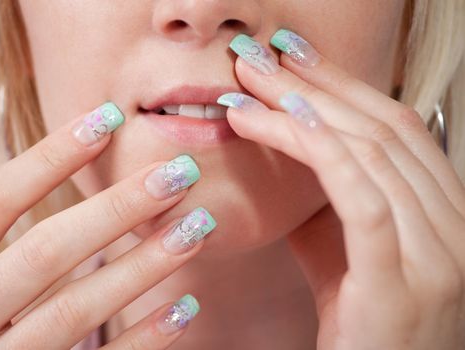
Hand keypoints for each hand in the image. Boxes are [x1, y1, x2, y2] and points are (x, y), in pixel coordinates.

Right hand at [0, 103, 213, 348]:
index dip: (51, 156)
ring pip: (74, 310)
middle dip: (117, 209)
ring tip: (196, 227)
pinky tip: (184, 307)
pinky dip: (143, 338)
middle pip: (45, 253)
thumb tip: (74, 162)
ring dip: (143, 266)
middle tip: (179, 174)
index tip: (109, 118)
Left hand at [220, 31, 464, 348]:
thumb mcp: (343, 252)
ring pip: (370, 153)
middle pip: (383, 129)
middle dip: (316, 85)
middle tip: (261, 61)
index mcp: (444, 210)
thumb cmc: (359, 324)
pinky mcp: (404, 281)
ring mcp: (439, 253)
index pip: (396, 127)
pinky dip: (320, 151)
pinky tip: (281, 122)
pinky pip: (363, 198)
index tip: (294, 58)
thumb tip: (290, 149)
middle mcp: (455, 224)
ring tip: (251, 88)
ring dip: (302, 111)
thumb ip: (329, 202)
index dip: (343, 84)